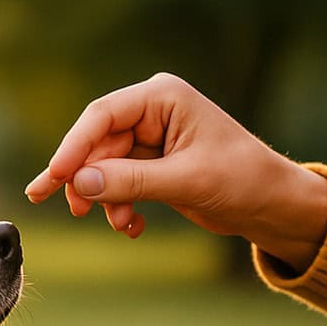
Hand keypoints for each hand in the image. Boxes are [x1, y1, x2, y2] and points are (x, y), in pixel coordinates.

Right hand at [25, 73, 326, 273]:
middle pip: (96, 145)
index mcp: (162, 98)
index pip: (102, 116)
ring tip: (121, 225)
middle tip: (74, 212)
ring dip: (106, 200)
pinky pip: (117, 184)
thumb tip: (80, 184)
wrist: (272, 205)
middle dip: (86, 181)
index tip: (54, 178)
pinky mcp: (151, 166)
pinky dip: (120, 208)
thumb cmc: (242, 180)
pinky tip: (134, 227)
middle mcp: (152, 113)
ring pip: (103, 169)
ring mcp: (150, 140)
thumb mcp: (185, 181)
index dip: (73, 148)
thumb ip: (130, 181)